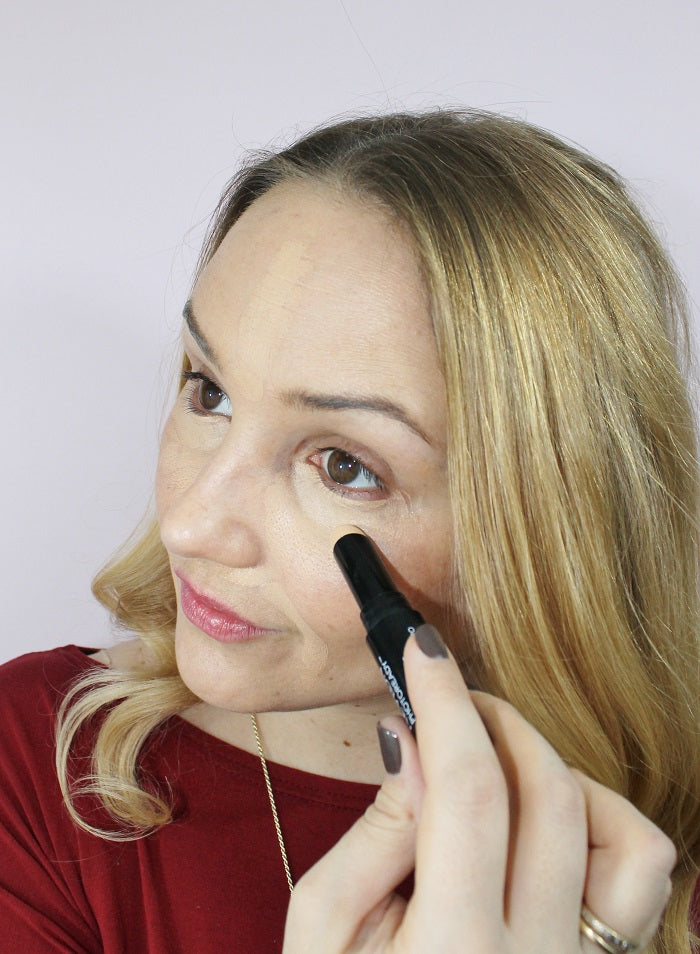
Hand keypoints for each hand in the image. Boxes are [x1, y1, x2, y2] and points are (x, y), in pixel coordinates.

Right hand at [283, 625, 675, 951]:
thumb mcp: (323, 929)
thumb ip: (373, 831)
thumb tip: (415, 735)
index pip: (467, 790)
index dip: (444, 700)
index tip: (418, 646)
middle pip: (544, 789)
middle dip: (491, 715)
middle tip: (444, 699)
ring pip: (615, 826)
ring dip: (551, 766)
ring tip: (494, 768)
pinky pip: (641, 871)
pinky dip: (601, 817)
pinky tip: (544, 819)